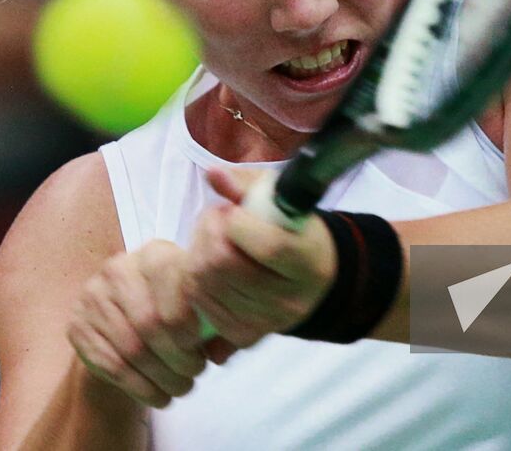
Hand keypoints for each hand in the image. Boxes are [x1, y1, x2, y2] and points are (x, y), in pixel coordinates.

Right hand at [67, 240, 210, 408]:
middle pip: (151, 322)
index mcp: (155, 255)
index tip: (203, 350)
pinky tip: (159, 397)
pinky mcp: (77, 327)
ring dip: (162, 377)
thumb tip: (221, 351)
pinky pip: (112, 366)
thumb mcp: (192, 302)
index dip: (190, 326)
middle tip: (195, 374)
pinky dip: (140, 388)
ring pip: (132, 348)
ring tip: (181, 388)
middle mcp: (119, 269)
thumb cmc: (169, 309)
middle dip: (178, 358)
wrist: (119, 318)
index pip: (174, 289)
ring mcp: (93, 298)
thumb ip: (212, 319)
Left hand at [186, 168, 337, 348]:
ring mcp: (268, 321)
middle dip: (207, 233)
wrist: (314, 275)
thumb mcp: (279, 196)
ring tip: (212, 239)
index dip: (238, 224)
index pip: (268, 246)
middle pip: (225, 266)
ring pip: (205, 285)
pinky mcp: (246, 335)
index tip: (233, 210)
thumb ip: (246, 184)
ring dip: (197, 254)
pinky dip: (196, 281)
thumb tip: (213, 175)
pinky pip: (201, 306)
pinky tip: (209, 266)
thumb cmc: (293, 228)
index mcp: (309, 260)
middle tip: (215, 220)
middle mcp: (291, 298)